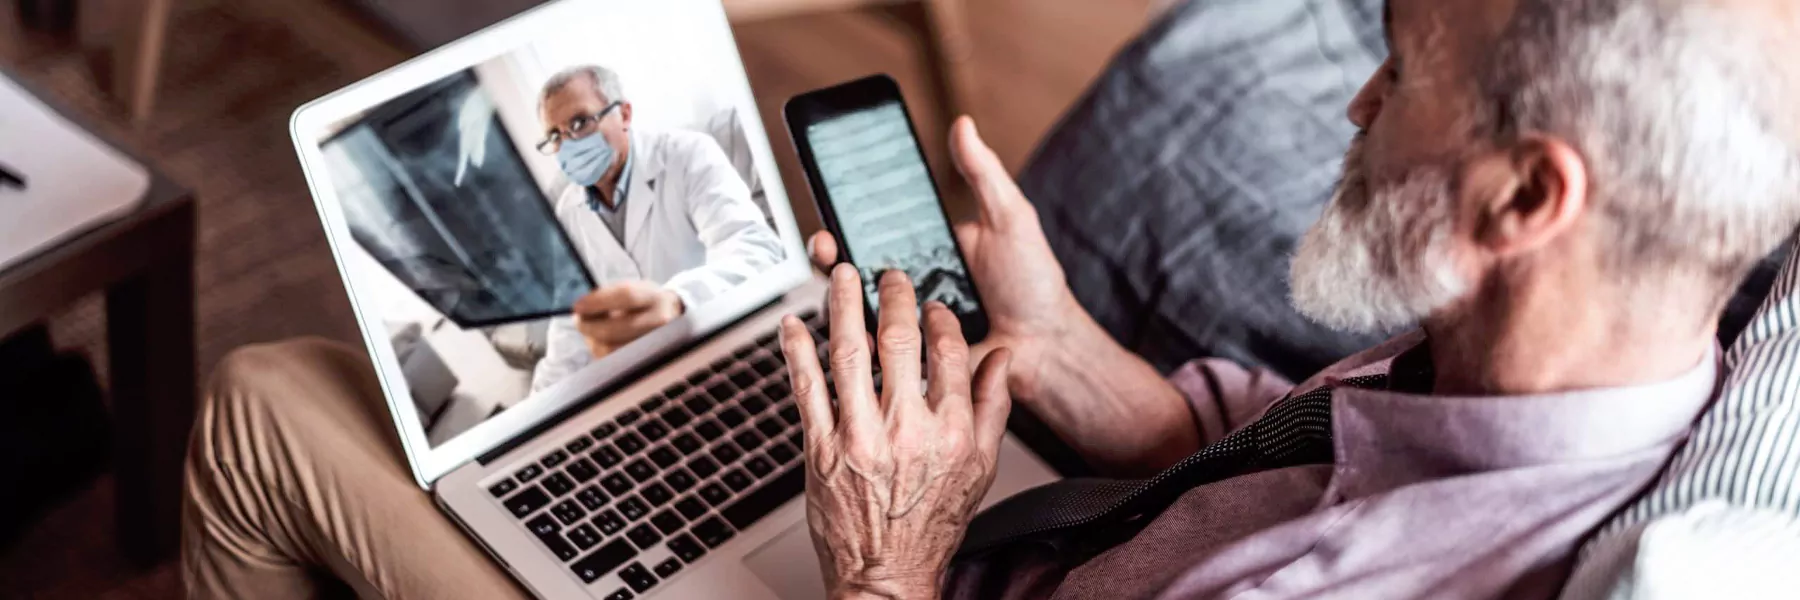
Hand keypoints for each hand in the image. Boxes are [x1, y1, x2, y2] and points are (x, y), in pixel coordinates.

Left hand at [572, 281, 683, 358]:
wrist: (675, 321)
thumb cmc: (646, 304)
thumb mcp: (636, 290)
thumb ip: (610, 296)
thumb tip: (582, 310)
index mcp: (656, 298)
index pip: (626, 296)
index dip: (598, 301)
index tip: (578, 306)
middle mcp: (661, 322)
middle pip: (615, 329)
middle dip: (589, 326)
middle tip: (579, 321)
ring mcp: (656, 346)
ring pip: (612, 349)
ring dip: (594, 341)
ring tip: (593, 332)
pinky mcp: (648, 363)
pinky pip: (614, 362)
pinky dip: (602, 352)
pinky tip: (605, 343)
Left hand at [779, 265, 1012, 599]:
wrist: (886, 576)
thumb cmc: (931, 526)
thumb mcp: (981, 469)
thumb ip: (993, 408)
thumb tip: (1002, 359)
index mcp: (951, 431)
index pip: (946, 351)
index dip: (937, 317)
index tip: (929, 305)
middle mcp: (906, 431)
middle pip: (897, 340)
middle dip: (890, 295)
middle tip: (885, 275)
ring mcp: (859, 438)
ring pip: (847, 353)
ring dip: (841, 305)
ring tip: (839, 276)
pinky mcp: (821, 450)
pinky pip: (806, 389)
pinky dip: (797, 352)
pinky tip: (794, 326)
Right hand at [808, 116, 1086, 400]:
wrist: (1049, 345)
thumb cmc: (1033, 283)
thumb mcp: (1010, 219)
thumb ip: (983, 174)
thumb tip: (962, 123)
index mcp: (925, 249)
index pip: (873, 230)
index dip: (845, 219)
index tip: (831, 207)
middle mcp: (909, 286)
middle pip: (853, 269)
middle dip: (829, 255)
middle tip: (824, 244)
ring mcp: (907, 324)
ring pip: (857, 310)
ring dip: (838, 297)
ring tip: (838, 283)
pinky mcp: (912, 360)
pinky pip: (878, 351)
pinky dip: (862, 341)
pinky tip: (858, 330)